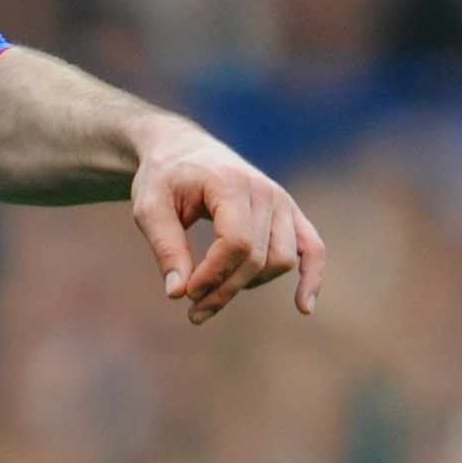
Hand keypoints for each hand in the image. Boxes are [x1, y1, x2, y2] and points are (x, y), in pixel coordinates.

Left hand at [128, 129, 322, 325]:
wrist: (183, 152)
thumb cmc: (164, 179)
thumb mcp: (149, 208)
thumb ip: (165, 248)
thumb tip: (178, 293)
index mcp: (230, 183)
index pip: (236, 242)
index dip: (213, 275)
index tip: (185, 292)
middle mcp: (264, 191)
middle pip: (257, 258)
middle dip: (224, 290)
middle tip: (193, 310)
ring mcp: (282, 201)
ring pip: (281, 261)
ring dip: (250, 286)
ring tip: (215, 294)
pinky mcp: (289, 213)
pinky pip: (312, 248)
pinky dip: (311, 277)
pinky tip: (303, 307)